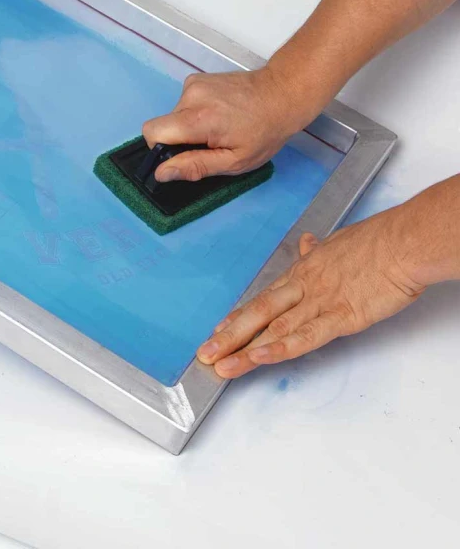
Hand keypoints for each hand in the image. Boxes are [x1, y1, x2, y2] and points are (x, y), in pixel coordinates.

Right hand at [142, 67, 308, 181]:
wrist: (282, 94)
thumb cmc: (264, 132)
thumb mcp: (234, 161)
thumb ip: (194, 166)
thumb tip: (161, 173)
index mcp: (198, 118)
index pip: (152, 132)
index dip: (161, 148)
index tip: (183, 155)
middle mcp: (190, 96)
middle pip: (165, 125)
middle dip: (181, 139)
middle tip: (211, 143)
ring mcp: (193, 84)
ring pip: (174, 115)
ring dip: (190, 125)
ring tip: (219, 126)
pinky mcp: (196, 78)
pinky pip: (184, 103)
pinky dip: (195, 111)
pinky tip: (219, 113)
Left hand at [196, 209, 424, 377]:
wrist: (402, 243)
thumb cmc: (376, 242)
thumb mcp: (337, 242)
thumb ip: (318, 250)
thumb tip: (306, 243)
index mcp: (302, 273)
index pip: (263, 299)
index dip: (238, 316)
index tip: (218, 330)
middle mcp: (303, 288)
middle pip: (258, 314)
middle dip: (229, 336)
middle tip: (206, 354)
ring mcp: (319, 303)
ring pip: (274, 329)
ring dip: (246, 350)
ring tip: (223, 366)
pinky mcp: (341, 317)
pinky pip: (306, 336)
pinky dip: (281, 347)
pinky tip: (260, 357)